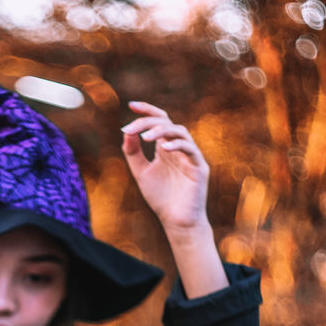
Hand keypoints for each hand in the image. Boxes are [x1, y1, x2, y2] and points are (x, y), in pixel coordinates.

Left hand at [120, 101, 210, 234]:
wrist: (176, 221)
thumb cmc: (160, 198)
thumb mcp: (141, 172)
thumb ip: (133, 153)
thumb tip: (126, 132)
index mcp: (165, 148)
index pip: (159, 121)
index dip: (146, 110)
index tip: (131, 105)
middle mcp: (178, 148)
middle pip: (166, 122)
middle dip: (147, 122)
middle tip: (131, 128)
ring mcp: (190, 156)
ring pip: (179, 132)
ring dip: (161, 131)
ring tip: (144, 137)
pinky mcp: (199, 167)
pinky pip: (190, 150)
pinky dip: (177, 145)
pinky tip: (163, 149)